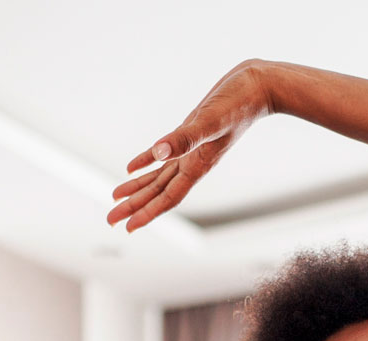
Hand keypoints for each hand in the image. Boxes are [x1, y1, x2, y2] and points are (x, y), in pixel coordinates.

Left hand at [108, 59, 277, 232]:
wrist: (256, 87)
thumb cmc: (239, 103)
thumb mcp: (209, 120)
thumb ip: (184, 138)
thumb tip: (157, 153)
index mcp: (198, 165)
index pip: (169, 197)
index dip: (148, 213)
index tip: (128, 227)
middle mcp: (193, 163)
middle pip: (159, 192)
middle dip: (135, 206)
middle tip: (111, 219)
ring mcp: (191, 151)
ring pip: (160, 178)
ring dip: (139, 190)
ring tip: (116, 199)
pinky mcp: (190, 136)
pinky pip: (165, 157)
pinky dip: (147, 163)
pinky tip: (132, 168)